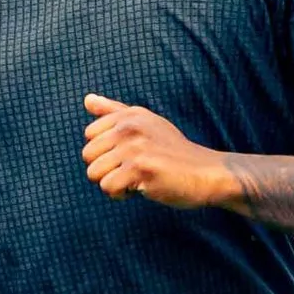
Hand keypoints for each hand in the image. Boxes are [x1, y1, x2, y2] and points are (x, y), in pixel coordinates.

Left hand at [80, 95, 241, 210]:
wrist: (207, 173)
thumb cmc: (174, 152)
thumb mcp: (146, 124)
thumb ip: (114, 111)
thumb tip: (87, 99)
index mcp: (130, 115)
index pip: (89, 135)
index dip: (105, 151)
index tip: (130, 153)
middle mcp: (130, 126)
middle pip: (87, 156)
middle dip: (106, 169)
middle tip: (134, 169)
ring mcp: (136, 147)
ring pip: (94, 174)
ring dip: (113, 183)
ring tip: (138, 178)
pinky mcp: (141, 168)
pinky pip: (108, 187)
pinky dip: (121, 194)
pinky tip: (142, 187)